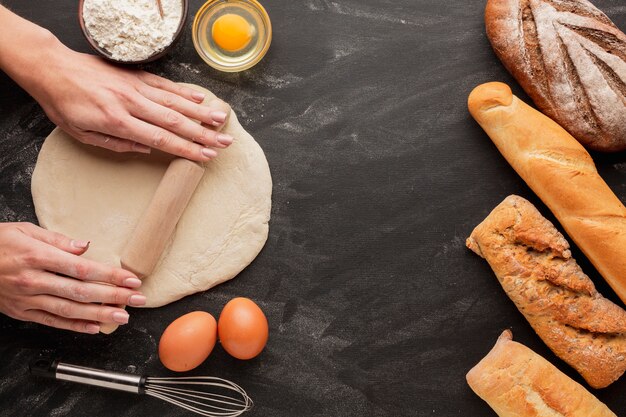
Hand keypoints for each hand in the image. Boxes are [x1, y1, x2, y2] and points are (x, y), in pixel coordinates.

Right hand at [0, 222, 144, 333]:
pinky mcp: (21, 312)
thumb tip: (86, 246)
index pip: (82, 269)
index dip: (109, 276)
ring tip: (123, 317)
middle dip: (113, 296)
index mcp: (37, 256)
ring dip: (99, 314)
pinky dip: (74, 326)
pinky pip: (51, 321)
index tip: (131, 279)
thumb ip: (58, 239)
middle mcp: (33, 280)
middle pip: (81, 291)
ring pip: (69, 310)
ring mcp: (26, 298)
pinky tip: (94, 328)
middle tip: (137, 299)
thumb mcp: (26, 230)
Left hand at [32, 46, 232, 159]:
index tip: (205, 156)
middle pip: (175, 121)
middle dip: (203, 134)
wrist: (52, 67)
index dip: (186, 149)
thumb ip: (116, 144)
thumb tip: (146, 149)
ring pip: (175, 102)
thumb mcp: (82, 133)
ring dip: (201, 112)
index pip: (160, 139)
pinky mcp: (136, 75)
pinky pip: (165, 84)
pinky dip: (184, 91)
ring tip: (222, 121)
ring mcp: (136, 86)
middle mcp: (131, 103)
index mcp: (118, 121)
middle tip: (224, 142)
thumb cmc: (64, 104)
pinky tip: (201, 98)